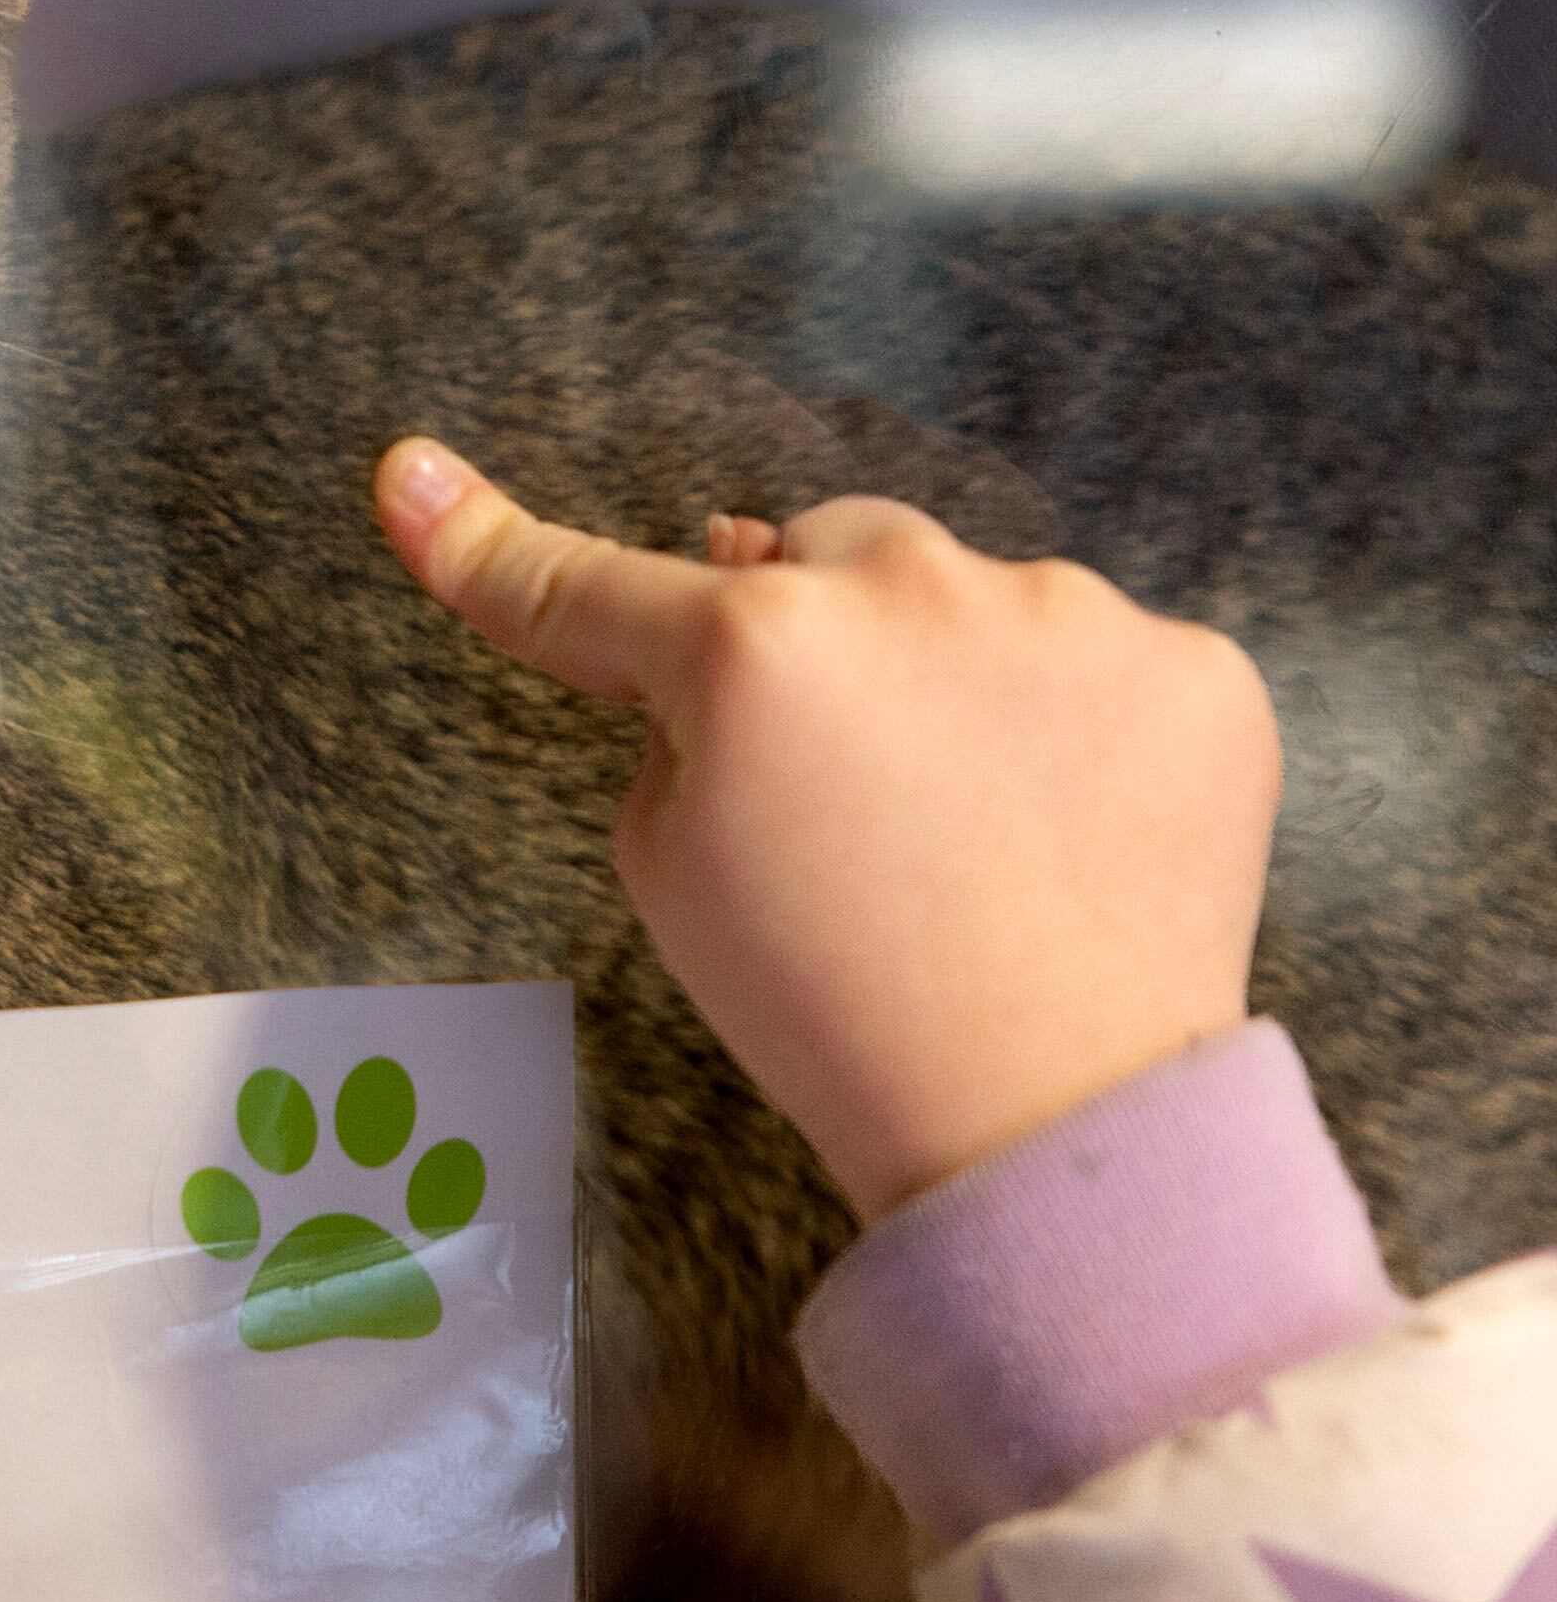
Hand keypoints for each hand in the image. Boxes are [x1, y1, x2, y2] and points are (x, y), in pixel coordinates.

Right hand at [374, 437, 1280, 1220]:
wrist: (1053, 1126)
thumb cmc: (826, 1010)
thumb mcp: (668, 871)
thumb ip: (674, 723)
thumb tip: (715, 623)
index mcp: (749, 651)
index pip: (587, 589)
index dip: (482, 541)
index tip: (408, 475)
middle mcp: (908, 590)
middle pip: (822, 557)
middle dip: (813, 631)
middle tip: (839, 783)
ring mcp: (1069, 617)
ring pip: (973, 602)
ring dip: (953, 677)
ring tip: (974, 836)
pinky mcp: (1194, 670)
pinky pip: (1102, 663)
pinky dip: (1081, 732)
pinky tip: (1073, 835)